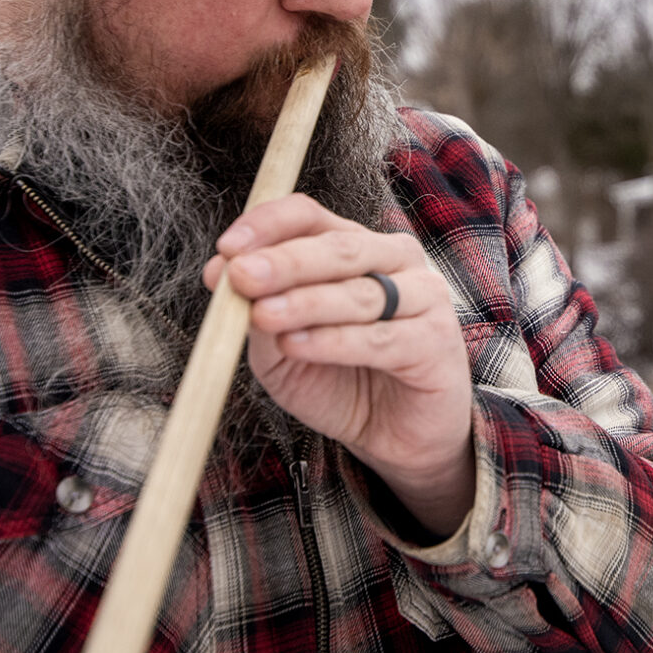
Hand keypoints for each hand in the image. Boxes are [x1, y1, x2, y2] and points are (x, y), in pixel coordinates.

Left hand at [208, 194, 475, 536]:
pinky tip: (297, 345)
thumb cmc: (337, 382)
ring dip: (305, 302)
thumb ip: (256, 309)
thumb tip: (216, 271)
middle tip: (240, 276)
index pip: (310, 216)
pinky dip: (333, 342)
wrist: (392, 436)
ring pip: (359, 292)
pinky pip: (379, 339)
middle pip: (337, 247)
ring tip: (262, 315)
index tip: (227, 249)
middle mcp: (394, 261)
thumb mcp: (281, 347)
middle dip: (284, 262)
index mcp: (355, 247)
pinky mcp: (436, 343)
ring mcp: (424, 297)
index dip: (268, 225)